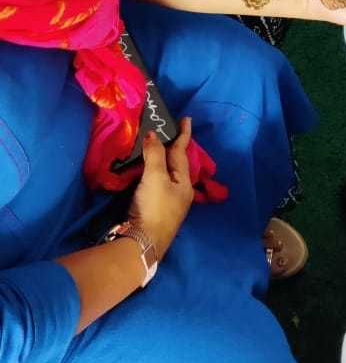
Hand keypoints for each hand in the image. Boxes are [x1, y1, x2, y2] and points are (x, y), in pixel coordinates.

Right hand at [128, 118, 194, 260]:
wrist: (141, 243)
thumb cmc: (154, 207)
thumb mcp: (155, 177)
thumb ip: (155, 154)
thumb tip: (153, 135)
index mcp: (184, 183)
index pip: (182, 152)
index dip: (183, 134)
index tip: (186, 118)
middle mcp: (179, 192)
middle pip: (175, 163)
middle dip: (170, 147)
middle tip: (165, 130)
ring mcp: (167, 202)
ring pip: (164, 173)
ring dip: (159, 159)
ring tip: (153, 146)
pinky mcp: (153, 209)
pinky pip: (154, 183)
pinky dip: (150, 172)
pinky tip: (143, 170)